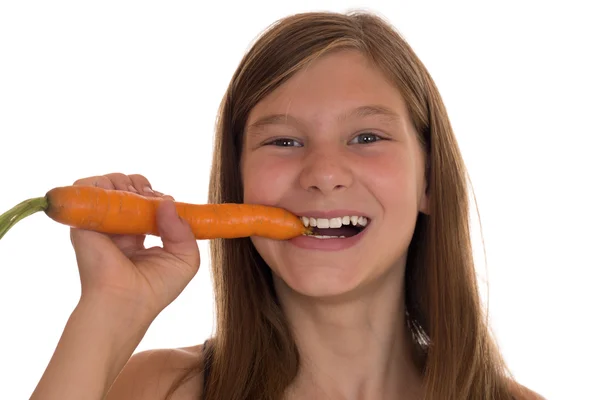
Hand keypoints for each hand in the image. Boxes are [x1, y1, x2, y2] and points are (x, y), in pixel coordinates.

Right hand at [69, 173, 199, 319]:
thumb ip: (184, 230)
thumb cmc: (156, 288)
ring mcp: (99, 223)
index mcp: (137, 235)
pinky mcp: (83, 221)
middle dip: (141, 185)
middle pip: (126, 188)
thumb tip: (168, 201)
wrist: (126, 302)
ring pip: (107, 184)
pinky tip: (120, 195)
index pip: (145, 202)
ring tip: (136, 195)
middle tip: (149, 195)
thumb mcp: (185, 258)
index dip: (157, 196)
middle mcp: (117, 227)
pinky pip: (85, 188)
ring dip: (124, 181)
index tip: (166, 202)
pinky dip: (102, 183)